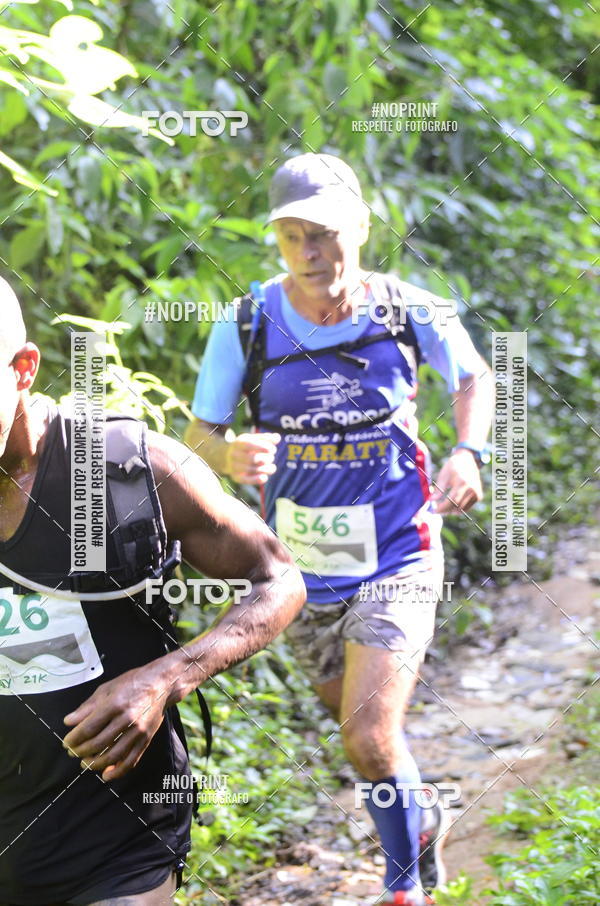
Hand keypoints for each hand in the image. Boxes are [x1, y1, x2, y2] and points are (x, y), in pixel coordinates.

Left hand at [62, 664, 169, 780]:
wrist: (161, 684)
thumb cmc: (132, 683)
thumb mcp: (107, 689)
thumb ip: (87, 707)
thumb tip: (69, 722)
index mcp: (115, 704)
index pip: (89, 728)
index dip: (74, 739)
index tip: (66, 742)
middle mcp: (127, 719)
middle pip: (98, 743)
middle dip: (81, 751)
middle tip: (72, 752)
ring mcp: (138, 731)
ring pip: (113, 755)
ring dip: (95, 763)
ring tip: (85, 763)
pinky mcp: (146, 739)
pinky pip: (131, 760)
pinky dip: (117, 771)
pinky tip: (105, 775)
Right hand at [226, 432, 279, 484]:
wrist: (228, 456)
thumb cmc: (247, 447)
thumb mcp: (254, 439)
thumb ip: (267, 438)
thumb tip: (277, 438)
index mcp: (239, 442)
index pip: (250, 445)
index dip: (263, 447)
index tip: (272, 449)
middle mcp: (234, 454)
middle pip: (252, 459)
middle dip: (266, 459)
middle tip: (271, 457)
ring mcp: (233, 466)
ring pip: (251, 470)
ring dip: (266, 469)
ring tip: (272, 467)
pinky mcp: (236, 477)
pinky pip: (246, 480)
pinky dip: (256, 480)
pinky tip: (264, 477)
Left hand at [430, 448, 482, 514]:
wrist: (468, 460)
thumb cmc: (453, 467)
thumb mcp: (444, 475)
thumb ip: (438, 489)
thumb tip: (431, 500)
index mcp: (462, 482)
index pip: (452, 500)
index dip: (442, 507)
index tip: (434, 511)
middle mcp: (471, 488)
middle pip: (457, 506)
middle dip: (445, 511)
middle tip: (436, 511)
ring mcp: (476, 493)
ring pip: (462, 509)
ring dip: (451, 511)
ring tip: (442, 508)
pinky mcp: (478, 496)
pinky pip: (467, 507)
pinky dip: (458, 508)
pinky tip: (451, 506)